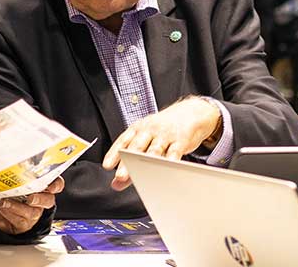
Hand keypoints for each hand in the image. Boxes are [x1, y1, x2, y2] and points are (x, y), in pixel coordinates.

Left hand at [0, 177, 63, 234]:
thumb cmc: (1, 190)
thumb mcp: (5, 177)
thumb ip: (9, 172)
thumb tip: (0, 163)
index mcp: (39, 185)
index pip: (55, 183)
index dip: (56, 185)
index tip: (51, 187)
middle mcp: (39, 200)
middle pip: (48, 200)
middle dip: (40, 199)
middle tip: (30, 198)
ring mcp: (32, 213)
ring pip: (33, 212)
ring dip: (17, 206)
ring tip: (4, 202)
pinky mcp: (22, 224)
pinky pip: (20, 221)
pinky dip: (9, 213)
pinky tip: (1, 207)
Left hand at [100, 97, 222, 189]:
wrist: (190, 113)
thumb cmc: (164, 130)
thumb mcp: (145, 140)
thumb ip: (129, 163)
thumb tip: (116, 184)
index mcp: (138, 129)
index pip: (123, 141)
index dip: (114, 153)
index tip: (107, 166)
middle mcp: (150, 129)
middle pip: (136, 146)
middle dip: (127, 162)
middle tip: (121, 176)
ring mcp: (165, 134)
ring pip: (154, 149)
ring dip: (147, 164)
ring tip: (141, 176)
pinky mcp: (181, 140)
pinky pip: (174, 152)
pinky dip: (170, 161)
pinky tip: (166, 170)